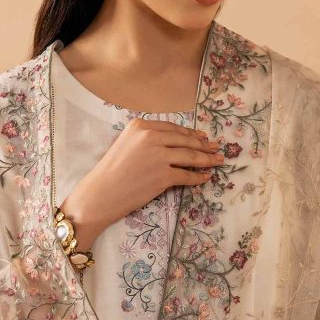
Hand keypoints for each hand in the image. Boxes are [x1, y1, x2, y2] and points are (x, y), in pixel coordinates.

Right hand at [64, 118, 225, 246]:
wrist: (101, 193)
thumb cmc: (111, 171)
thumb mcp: (126, 144)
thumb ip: (146, 138)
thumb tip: (174, 142)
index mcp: (140, 125)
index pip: (173, 128)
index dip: (191, 134)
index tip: (203, 137)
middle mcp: (150, 137)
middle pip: (185, 140)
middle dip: (204, 145)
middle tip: (216, 148)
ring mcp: (158, 156)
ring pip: (191, 156)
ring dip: (207, 159)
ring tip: (217, 161)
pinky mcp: (163, 176)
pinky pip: (187, 175)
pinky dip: (199, 177)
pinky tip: (206, 177)